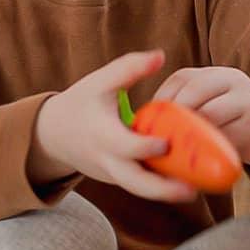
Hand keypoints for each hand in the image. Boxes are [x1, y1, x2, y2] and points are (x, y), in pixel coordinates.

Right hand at [33, 50, 196, 202]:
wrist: (53, 133)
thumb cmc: (81, 102)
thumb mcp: (100, 81)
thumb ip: (130, 68)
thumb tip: (160, 56)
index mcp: (102, 134)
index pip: (123, 146)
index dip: (144, 147)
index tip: (166, 145)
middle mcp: (107, 159)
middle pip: (133, 181)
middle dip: (161, 188)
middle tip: (191, 190)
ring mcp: (112, 173)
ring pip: (139, 190)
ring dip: (166, 193)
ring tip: (196, 192)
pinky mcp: (118, 179)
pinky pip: (140, 187)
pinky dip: (161, 189)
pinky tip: (188, 186)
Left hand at [152, 66, 249, 174]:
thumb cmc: (229, 122)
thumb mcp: (209, 106)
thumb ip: (185, 111)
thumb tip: (143, 129)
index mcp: (215, 74)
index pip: (182, 78)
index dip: (163, 98)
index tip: (149, 122)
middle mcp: (232, 80)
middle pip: (196, 90)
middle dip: (175, 113)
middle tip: (160, 137)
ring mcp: (248, 100)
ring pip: (212, 112)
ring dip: (191, 132)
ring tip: (178, 149)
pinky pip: (228, 135)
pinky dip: (211, 148)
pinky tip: (201, 158)